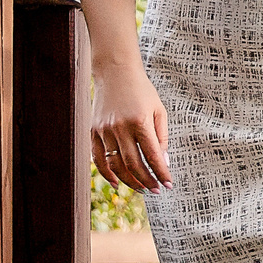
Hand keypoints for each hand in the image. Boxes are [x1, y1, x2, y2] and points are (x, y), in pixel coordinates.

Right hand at [91, 65, 172, 192]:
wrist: (116, 72)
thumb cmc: (142, 91)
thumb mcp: (158, 110)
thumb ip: (161, 137)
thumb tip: (163, 162)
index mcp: (140, 121)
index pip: (152, 155)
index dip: (161, 173)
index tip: (169, 184)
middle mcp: (120, 127)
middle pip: (133, 164)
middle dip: (146, 181)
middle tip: (156, 190)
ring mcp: (104, 130)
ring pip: (115, 165)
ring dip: (129, 181)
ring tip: (141, 189)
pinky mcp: (93, 130)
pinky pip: (98, 158)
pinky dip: (107, 173)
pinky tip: (117, 182)